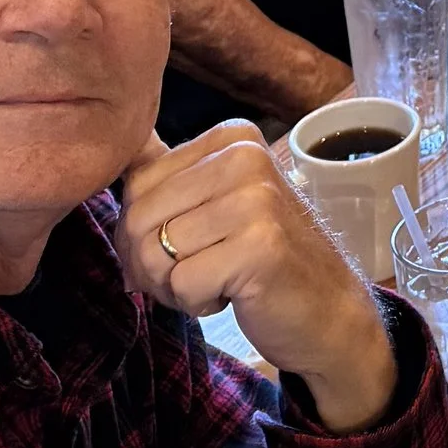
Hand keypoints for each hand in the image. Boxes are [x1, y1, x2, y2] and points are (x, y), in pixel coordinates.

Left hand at [114, 122, 398, 431]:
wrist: (327, 310)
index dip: (142, 231)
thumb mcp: (216, 200)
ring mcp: (256, 199)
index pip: (137, 182)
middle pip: (139, 219)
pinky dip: (195, 303)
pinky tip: (231, 295)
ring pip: (155, 253)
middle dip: (150, 264)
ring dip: (174, 287)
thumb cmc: (261, 258)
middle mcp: (246, 157)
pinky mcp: (260, 246)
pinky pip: (182, 283)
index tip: (184, 247)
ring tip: (216, 282)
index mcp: (233, 137)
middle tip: (194, 276)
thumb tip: (121, 142)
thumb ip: (169, 172)